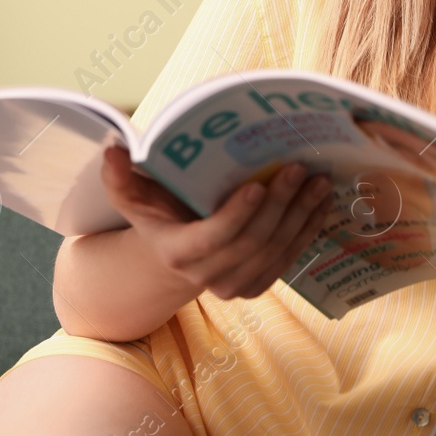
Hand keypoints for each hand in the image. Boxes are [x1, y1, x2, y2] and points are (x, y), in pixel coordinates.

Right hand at [99, 144, 334, 300]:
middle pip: (252, 242)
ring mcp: (236, 286)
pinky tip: (322, 203)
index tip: (257, 184)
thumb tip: (113, 149)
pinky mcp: (258, 285)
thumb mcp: (135, 197)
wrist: (174, 255)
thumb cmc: (159, 214)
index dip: (236, 215)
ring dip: (301, 216)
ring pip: (276, 251)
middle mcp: (208, 277)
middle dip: (279, 205)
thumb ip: (121, 177)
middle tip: (300, 169)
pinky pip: (289, 259)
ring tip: (319, 182)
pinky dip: (308, 230)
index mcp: (178, 253)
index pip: (212, 238)